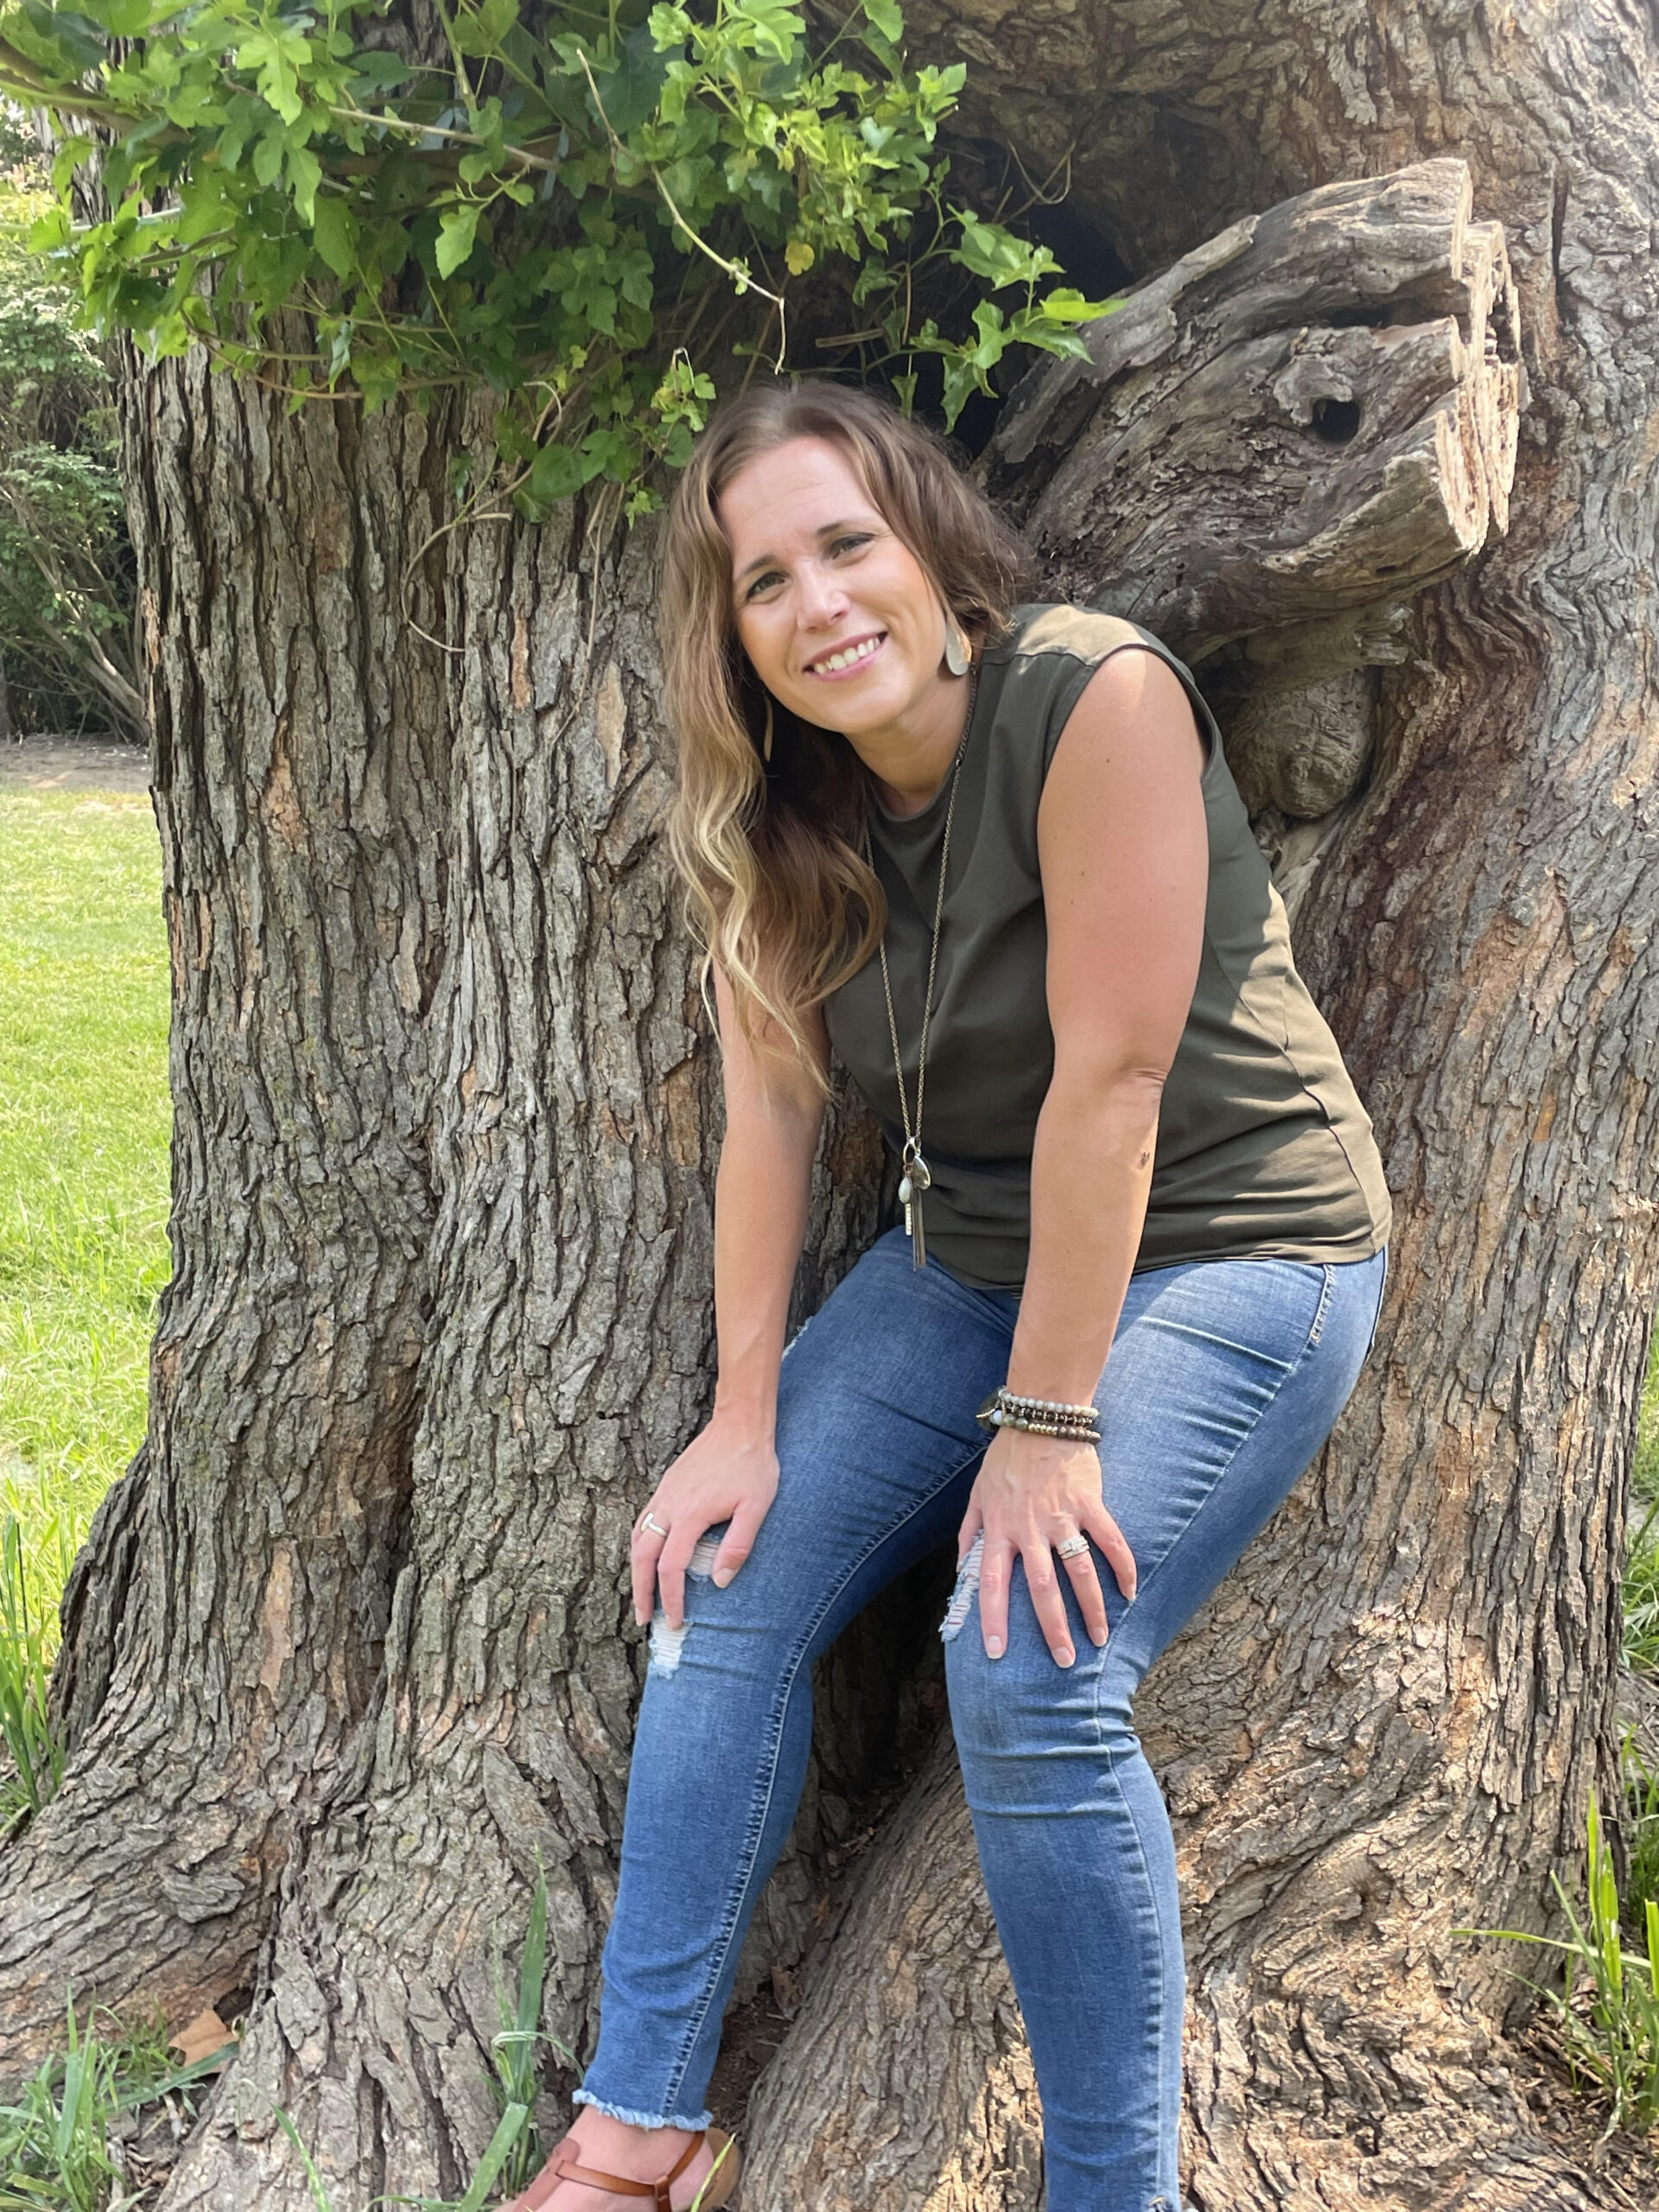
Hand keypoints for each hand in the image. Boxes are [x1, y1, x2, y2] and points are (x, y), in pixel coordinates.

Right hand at [631, 1413, 778, 1630]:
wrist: (740, 1424)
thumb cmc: (753, 1465)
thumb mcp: (756, 1507)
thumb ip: (738, 1546)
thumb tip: (720, 1581)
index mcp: (691, 1515)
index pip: (671, 1567)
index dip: (671, 1598)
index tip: (674, 1620)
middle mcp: (670, 1506)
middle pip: (643, 1556)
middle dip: (641, 1591)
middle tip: (643, 1619)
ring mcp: (665, 1493)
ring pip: (637, 1537)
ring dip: (636, 1569)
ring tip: (640, 1593)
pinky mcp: (666, 1485)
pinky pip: (643, 1520)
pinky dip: (639, 1544)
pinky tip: (646, 1553)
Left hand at [956, 1425, 1136, 1665]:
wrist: (1039, 1419)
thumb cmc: (1005, 1460)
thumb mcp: (976, 1495)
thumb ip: (969, 1534)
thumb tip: (960, 1571)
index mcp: (998, 1529)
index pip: (989, 1582)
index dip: (992, 1619)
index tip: (995, 1652)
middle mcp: (1029, 1528)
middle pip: (1041, 1588)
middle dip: (1053, 1628)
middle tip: (1065, 1660)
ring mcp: (1061, 1516)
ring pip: (1079, 1571)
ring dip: (1092, 1609)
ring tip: (1100, 1638)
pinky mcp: (1089, 1504)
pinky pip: (1110, 1540)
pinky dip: (1123, 1567)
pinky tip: (1130, 1593)